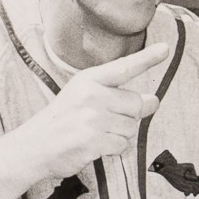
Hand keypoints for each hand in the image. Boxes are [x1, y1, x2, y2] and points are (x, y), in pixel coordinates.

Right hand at [21, 40, 169, 179]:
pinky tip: (95, 146)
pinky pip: (122, 145)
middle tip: (108, 121)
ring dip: (119, 134)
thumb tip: (152, 101)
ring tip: (96, 134)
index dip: (147, 59)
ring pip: (131, 127)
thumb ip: (116, 97)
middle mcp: (91, 95)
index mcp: (88, 80)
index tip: (165, 49)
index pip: (123, 67)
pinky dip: (113, 149)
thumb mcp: (82, 97)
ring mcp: (92, 118)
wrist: (33, 147)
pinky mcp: (93, 141)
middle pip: (136, 104)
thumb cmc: (62, 121)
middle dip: (129, 116)